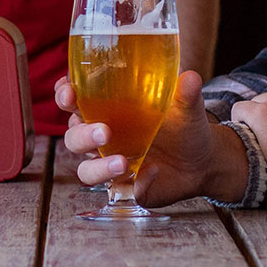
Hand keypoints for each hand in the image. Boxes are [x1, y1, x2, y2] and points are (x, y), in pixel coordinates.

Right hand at [57, 71, 245, 206]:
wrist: (202, 160)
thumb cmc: (184, 125)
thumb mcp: (186, 106)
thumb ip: (185, 92)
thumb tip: (189, 77)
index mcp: (107, 107)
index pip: (74, 98)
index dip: (64, 94)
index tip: (69, 90)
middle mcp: (102, 135)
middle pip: (73, 135)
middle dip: (82, 134)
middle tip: (104, 131)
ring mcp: (110, 162)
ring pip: (84, 167)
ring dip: (98, 166)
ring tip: (122, 162)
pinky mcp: (123, 185)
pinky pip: (115, 189)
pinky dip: (130, 183)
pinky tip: (149, 173)